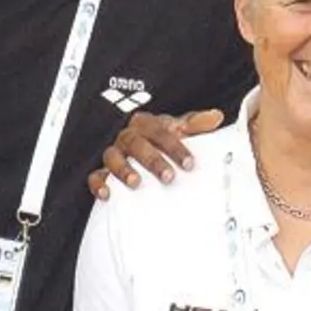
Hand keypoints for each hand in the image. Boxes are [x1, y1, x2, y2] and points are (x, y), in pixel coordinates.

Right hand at [88, 109, 225, 199]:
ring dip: (124, 169)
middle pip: (136, 143)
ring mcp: (113, 152)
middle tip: (168, 176)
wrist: (135, 140)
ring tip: (136, 183)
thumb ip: (195, 124)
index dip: (175, 147)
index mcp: (147, 124)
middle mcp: (128, 136)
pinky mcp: (100, 169)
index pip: (160, 131)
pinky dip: (98, 183)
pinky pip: (94, 174)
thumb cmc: (157, 136)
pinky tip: (107, 194)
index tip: (189, 163)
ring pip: (113, 156)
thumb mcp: (176, 128)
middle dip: (152, 159)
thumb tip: (216, 116)